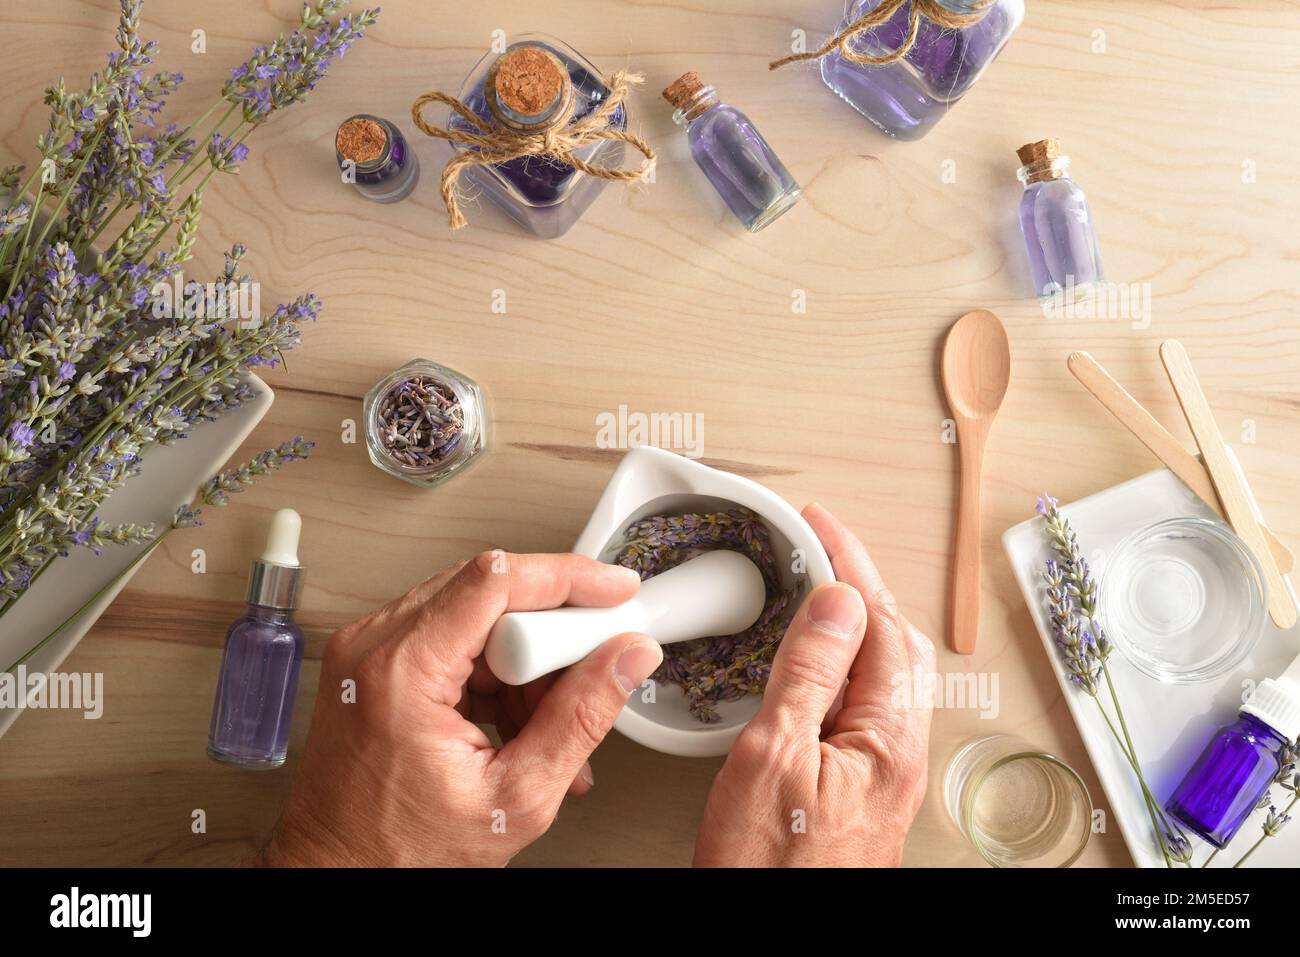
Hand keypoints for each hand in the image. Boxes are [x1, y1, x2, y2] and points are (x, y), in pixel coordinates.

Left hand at [259, 551, 662, 866]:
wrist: (337, 873)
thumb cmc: (399, 853)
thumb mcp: (515, 798)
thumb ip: (580, 719)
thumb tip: (627, 658)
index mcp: (401, 672)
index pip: (495, 581)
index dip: (567, 577)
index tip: (614, 591)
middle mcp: (375, 647)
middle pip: (490, 594)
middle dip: (551, 635)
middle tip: (590, 674)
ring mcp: (370, 652)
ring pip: (477, 617)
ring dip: (527, 663)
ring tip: (544, 729)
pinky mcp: (376, 663)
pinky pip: (454, 640)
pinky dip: (497, 675)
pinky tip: (518, 726)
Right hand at [693, 503, 935, 866]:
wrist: (774, 933)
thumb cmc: (770, 873)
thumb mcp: (775, 758)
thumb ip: (809, 675)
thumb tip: (835, 601)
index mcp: (887, 738)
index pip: (880, 622)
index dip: (850, 562)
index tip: (819, 525)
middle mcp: (897, 751)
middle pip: (895, 641)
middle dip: (859, 583)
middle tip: (818, 547)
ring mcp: (881, 769)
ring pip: (881, 672)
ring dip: (853, 621)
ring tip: (815, 589)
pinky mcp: (859, 785)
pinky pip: (861, 702)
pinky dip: (839, 662)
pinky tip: (812, 662)